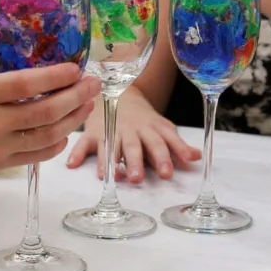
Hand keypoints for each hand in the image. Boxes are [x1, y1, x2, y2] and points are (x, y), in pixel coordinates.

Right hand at [0, 63, 101, 178]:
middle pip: (44, 110)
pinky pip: (38, 154)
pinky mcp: (0, 163)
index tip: (75, 68)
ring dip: (73, 118)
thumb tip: (28, 61)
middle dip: (75, 95)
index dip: (55, 76)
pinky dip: (57, 142)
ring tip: (87, 103)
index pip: (25, 83)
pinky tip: (67, 129)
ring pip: (46, 134)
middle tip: (93, 83)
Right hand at [65, 88, 201, 181]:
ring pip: (111, 145)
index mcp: (151, 128)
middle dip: (136, 161)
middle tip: (137, 178)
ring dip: (110, 161)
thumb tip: (198, 158)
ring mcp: (111, 129)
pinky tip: (73, 164)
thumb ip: (176, 145)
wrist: (118, 92)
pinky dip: (78, 152)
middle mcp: (131, 129)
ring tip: (111, 178)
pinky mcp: (93, 133)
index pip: (161, 142)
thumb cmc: (143, 120)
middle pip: (134, 145)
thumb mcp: (161, 128)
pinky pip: (84, 143)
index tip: (169, 173)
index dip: (164, 156)